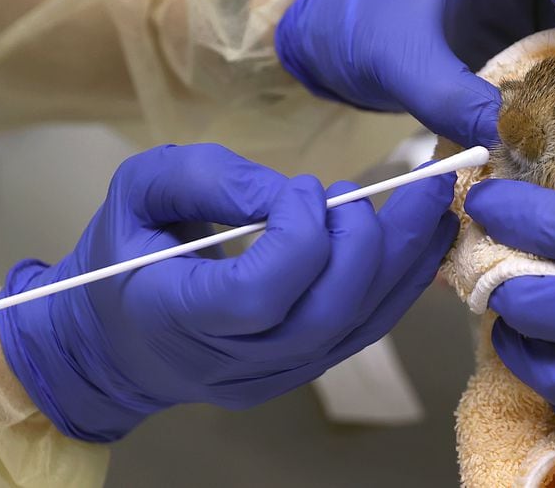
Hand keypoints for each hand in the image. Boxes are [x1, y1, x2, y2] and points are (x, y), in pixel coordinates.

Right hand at [0, 144, 455, 441]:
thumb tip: (292, 194)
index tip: (306, 187)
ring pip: (357, 328)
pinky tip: (424, 240)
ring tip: (435, 202)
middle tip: (405, 184)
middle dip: (375, 243)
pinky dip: (401, 285)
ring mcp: (274, 375)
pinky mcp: (303, 370)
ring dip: (407, 262)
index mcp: (175, 317)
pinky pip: (363, 332)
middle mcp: (232, 360)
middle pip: (326, 315)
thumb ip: (208, 180)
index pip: (258, 294)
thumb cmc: (124, 254)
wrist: (118, 341)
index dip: (298, 238)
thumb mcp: (140, 191)